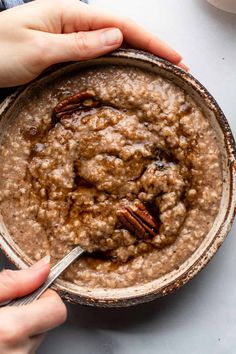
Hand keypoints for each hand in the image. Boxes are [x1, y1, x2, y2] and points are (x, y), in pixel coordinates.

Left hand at [0, 0, 185, 86]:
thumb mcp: (39, 50)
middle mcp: (72, 23)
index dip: (151, 40)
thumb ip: (79, 44)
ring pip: (112, 43)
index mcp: (69, 15)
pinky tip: (128, 69)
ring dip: (138, 54)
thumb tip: (116, 37)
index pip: (120, 24)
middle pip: (121, 31)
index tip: (174, 56)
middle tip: (176, 65)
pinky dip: (117, 61)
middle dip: (151, 46)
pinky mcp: (64, 53)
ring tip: (160, 68)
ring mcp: (69, 38)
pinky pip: (97, 55)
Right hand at [0, 256, 66, 353]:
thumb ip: (12, 282)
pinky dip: (14, 339)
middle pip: (48, 321)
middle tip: (7, 308)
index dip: (44, 294)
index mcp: (11, 330)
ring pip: (35, 336)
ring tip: (0, 323)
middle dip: (30, 310)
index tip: (30, 289)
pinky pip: (23, 348)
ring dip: (21, 327)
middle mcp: (19, 353)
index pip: (57, 308)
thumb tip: (43, 266)